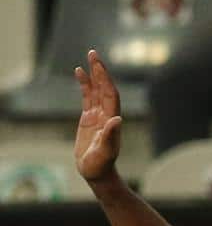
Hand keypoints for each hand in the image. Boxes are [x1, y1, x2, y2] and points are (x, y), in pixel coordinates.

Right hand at [73, 47, 123, 183]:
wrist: (96, 172)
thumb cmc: (101, 165)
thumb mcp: (104, 152)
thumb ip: (110, 136)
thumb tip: (117, 120)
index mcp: (112, 120)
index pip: (109, 95)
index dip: (105, 80)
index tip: (98, 66)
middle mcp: (107, 114)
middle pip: (104, 88)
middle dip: (100, 71)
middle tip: (93, 53)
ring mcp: (98, 115)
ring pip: (96, 90)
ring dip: (93, 75)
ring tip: (89, 58)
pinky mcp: (89, 118)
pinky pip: (87, 97)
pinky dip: (84, 85)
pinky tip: (79, 73)